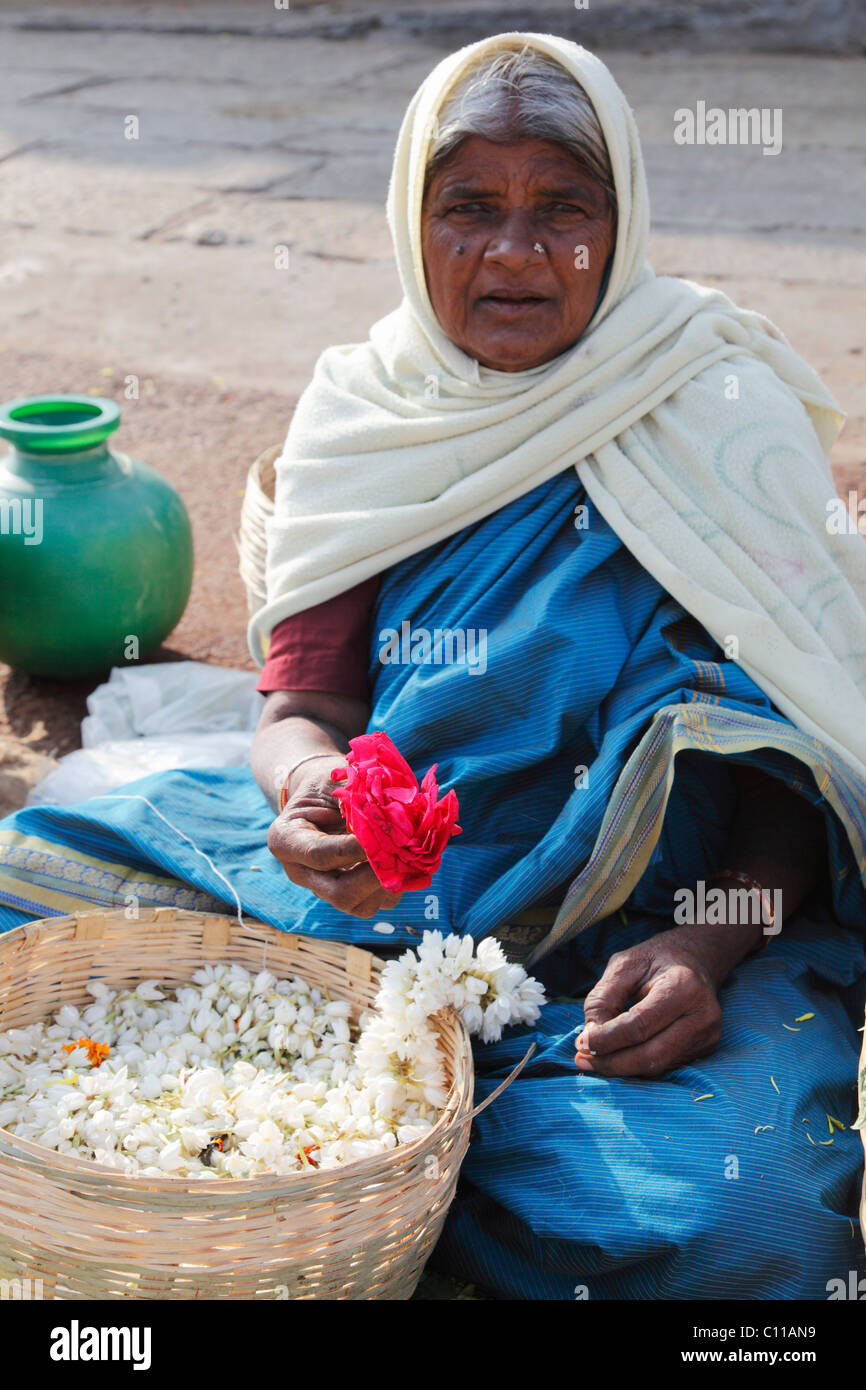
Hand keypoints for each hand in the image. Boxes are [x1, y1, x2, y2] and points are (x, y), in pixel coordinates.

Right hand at [267, 755, 402, 918]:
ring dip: (391, 882)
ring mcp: (327, 888)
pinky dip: (399, 884)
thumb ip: (353, 796)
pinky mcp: (352, 894)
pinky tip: (408, 860)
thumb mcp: (333, 779)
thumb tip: (390, 815)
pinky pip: (378, 902)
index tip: (382, 838)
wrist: (323, 795)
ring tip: (407, 855)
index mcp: (286, 840)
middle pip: (340, 894)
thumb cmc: (327, 783)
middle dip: (376, 877)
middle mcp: (303, 872)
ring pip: (362, 905)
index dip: (353, 849)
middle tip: (401, 854)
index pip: (320, 855)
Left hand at [574, 927, 723, 1078]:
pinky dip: (637, 1065)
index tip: (581, 1043)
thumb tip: (589, 1039)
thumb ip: (602, 999)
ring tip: (594, 1060)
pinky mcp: (705, 1048)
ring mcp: (707, 1035)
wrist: (694, 960)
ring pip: (658, 1066)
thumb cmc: (655, 961)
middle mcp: (702, 1015)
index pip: (640, 1025)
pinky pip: (665, 1066)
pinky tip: (618, 1056)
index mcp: (683, 987)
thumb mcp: (623, 966)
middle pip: (651, 1055)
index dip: (607, 1039)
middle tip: (582, 1060)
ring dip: (621, 1068)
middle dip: (612, 1063)